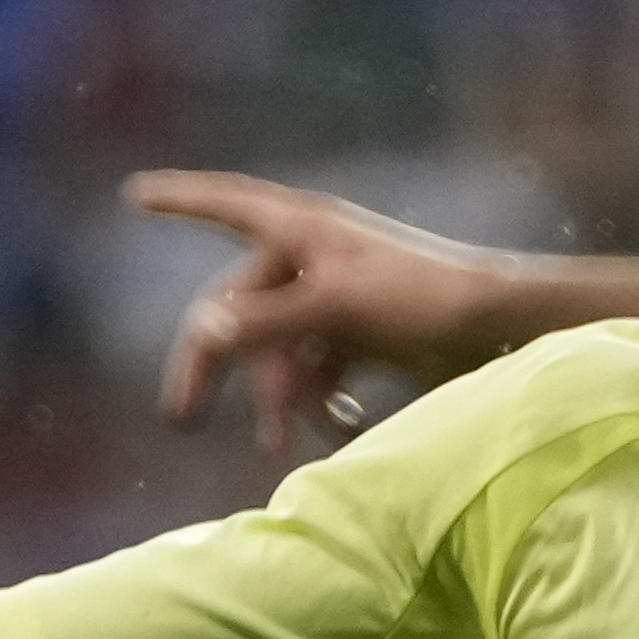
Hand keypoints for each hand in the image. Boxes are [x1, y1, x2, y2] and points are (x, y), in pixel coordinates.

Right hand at [133, 168, 516, 457]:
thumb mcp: (335, 307)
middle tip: (182, 417)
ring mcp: (338, 299)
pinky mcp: (365, 337)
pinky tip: (336, 429)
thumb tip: (201, 331)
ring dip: (277, 397)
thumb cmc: (423, 296)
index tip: (134, 192)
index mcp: (301, 230)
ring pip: (279, 351)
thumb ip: (266, 322)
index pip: (226, 204)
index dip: (179, 199)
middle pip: (238, 308)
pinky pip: (319, 371)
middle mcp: (314, 258)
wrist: (504, 330)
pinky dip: (318, 401)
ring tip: (280, 445)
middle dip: (213, 365)